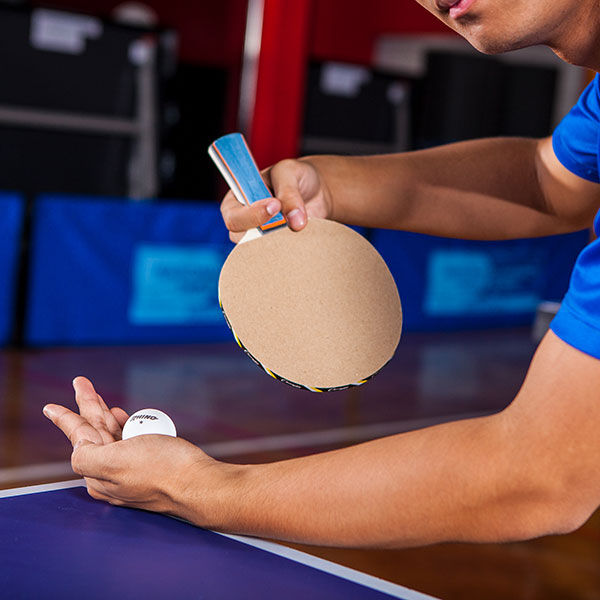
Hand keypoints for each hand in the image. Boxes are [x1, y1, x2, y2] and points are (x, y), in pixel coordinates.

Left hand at [43, 377, 219, 520]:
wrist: (198, 483)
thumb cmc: (162, 471)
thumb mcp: (114, 463)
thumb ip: (86, 455)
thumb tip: (78, 448)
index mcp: (98, 474)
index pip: (79, 438)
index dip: (66, 418)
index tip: (50, 407)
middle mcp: (112, 474)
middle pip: (95, 432)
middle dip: (88, 407)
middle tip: (82, 383)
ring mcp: (131, 469)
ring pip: (112, 434)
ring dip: (105, 413)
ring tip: (99, 397)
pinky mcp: (150, 464)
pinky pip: (131, 440)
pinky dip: (125, 424)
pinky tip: (125, 416)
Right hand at [221, 158, 332, 242]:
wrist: (316, 190)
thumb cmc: (295, 177)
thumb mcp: (290, 173)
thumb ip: (289, 193)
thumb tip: (295, 221)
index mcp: (236, 200)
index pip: (234, 216)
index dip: (252, 214)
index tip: (275, 205)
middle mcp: (244, 222)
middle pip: (242, 239)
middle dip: (267, 232)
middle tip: (292, 221)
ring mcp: (260, 238)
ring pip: (261, 251)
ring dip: (281, 242)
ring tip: (299, 226)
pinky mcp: (276, 248)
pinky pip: (278, 256)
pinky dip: (290, 250)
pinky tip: (302, 238)